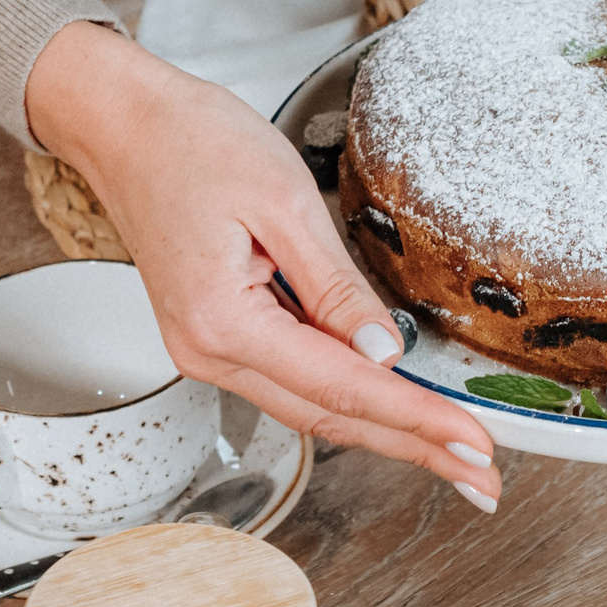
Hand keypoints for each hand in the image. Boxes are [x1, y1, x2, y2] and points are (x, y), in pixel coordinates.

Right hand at [24, 22, 502, 511]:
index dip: (417, 420)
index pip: (342, 388)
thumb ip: (336, 285)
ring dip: (387, 432)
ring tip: (455, 455)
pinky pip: (293, 380)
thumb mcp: (282, 201)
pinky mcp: (218, 337)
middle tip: (484, 481)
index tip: (475, 445)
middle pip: (330, 418)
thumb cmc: (191, 144)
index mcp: (223, 323)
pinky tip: (397, 410)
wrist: (122, 125)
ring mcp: (208, 351)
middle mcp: (209, 353)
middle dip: (414, 449)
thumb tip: (384, 351)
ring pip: (313, 408)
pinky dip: (350, 399)